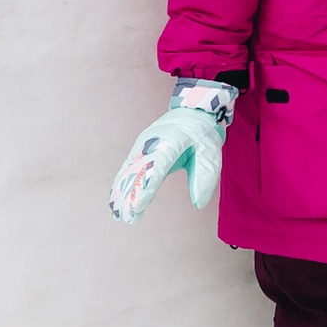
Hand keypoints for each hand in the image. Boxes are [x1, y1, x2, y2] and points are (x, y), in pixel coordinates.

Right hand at [108, 80, 236, 223]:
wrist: (192, 108)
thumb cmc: (202, 131)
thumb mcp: (211, 151)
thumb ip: (205, 177)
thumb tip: (198, 203)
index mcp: (171, 142)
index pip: (156, 168)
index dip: (146, 188)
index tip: (138, 206)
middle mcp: (152, 143)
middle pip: (138, 171)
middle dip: (131, 196)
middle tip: (127, 218)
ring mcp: (143, 145)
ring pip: (129, 170)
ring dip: (122, 192)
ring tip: (118, 214)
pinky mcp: (140, 149)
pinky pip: (128, 168)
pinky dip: (121, 183)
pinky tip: (115, 199)